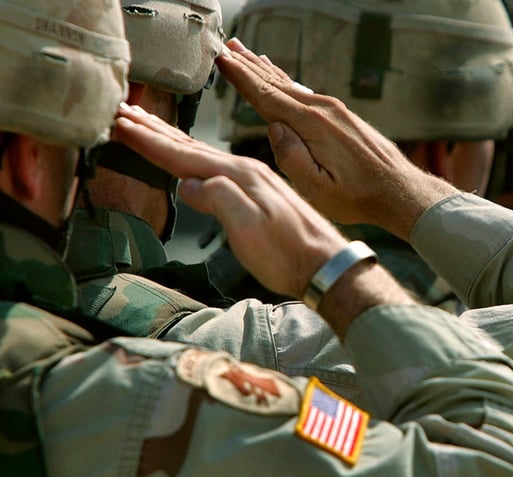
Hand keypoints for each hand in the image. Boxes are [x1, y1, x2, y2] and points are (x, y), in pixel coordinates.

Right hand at [111, 103, 347, 299]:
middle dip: (155, 130)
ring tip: (150, 124)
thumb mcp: (250, 230)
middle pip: (192, 145)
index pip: (185, 154)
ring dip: (174, 137)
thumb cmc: (289, 254)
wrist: (327, 266)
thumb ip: (219, 200)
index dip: (149, 140)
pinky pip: (219, 163)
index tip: (120, 123)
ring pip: (205, 152)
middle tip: (123, 112)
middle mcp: (248, 171)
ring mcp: (256, 179)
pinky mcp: (261, 192)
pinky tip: (195, 157)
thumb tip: (188, 183)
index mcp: (240, 176)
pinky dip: (198, 155)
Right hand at [214, 39, 455, 240]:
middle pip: (276, 83)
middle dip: (248, 65)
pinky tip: (281, 78)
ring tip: (246, 54)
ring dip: (265, 70)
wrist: (400, 191)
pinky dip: (286, 82)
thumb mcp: (318, 189)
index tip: (221, 59)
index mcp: (311, 125)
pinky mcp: (342, 116)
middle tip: (226, 47)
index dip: (240, 77)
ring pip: (291, 85)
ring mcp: (334, 110)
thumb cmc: (359, 197)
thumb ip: (291, 159)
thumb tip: (274, 129)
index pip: (266, 95)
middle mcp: (322, 109)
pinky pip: (305, 92)